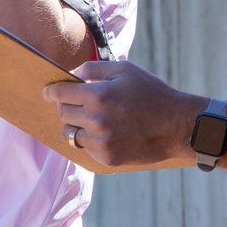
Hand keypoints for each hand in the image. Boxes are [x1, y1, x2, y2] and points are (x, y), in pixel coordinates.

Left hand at [44, 61, 203, 167]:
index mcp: (99, 96)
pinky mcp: (107, 158)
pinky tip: (108, 133)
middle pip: (63, 113)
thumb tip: (71, 74)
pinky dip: (91, 140)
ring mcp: (101, 142)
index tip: (48, 92)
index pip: (60, 93)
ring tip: (92, 119)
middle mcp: (96, 121)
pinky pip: (86, 149)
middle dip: (67, 106)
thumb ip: (94, 68)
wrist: (178, 126)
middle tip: (79, 103)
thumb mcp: (126, 70)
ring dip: (76, 125)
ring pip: (70, 134)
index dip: (52, 91)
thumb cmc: (152, 93)